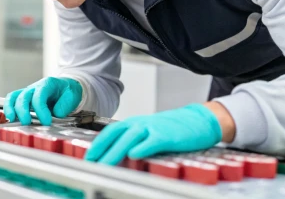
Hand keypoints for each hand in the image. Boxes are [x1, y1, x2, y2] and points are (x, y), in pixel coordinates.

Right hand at [4, 77, 82, 125]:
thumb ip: (64, 105)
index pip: (39, 96)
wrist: (67, 87)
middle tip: (27, 124)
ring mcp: (28, 92)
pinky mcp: (25, 99)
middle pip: (23, 97)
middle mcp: (35, 87)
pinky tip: (10, 118)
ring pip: (13, 97)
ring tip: (12, 120)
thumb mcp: (72, 95)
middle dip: (23, 111)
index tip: (46, 122)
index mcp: (47, 84)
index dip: (41, 110)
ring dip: (11, 108)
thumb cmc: (68, 91)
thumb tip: (55, 113)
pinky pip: (12, 101)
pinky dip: (9, 109)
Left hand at [84, 103, 222, 164]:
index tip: (87, 158)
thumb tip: (116, 157)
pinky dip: (142, 147)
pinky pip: (151, 141)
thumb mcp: (148, 132)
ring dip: (115, 152)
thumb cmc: (172, 128)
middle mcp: (140, 124)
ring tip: (104, 164)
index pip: (109, 132)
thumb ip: (133, 141)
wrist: (197, 120)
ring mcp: (153, 128)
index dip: (97, 145)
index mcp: (134, 123)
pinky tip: (134, 155)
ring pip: (129, 138)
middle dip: (100, 149)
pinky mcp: (166, 136)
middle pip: (115, 135)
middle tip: (90, 164)